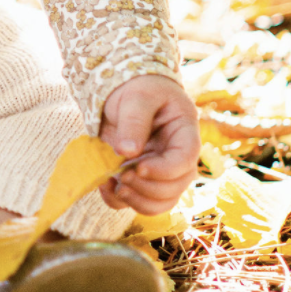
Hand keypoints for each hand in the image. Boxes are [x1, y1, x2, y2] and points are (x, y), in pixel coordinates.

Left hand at [98, 74, 199, 215]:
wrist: (126, 92)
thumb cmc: (139, 89)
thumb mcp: (137, 97)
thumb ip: (134, 121)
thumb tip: (127, 152)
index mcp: (185, 135)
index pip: (185, 161)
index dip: (164, 171)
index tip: (139, 167)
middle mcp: (177, 159)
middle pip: (174, 188)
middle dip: (147, 188)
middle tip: (122, 176)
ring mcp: (160, 172)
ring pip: (159, 203)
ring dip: (137, 201)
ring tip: (114, 186)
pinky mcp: (141, 179)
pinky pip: (136, 201)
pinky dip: (120, 201)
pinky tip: (106, 186)